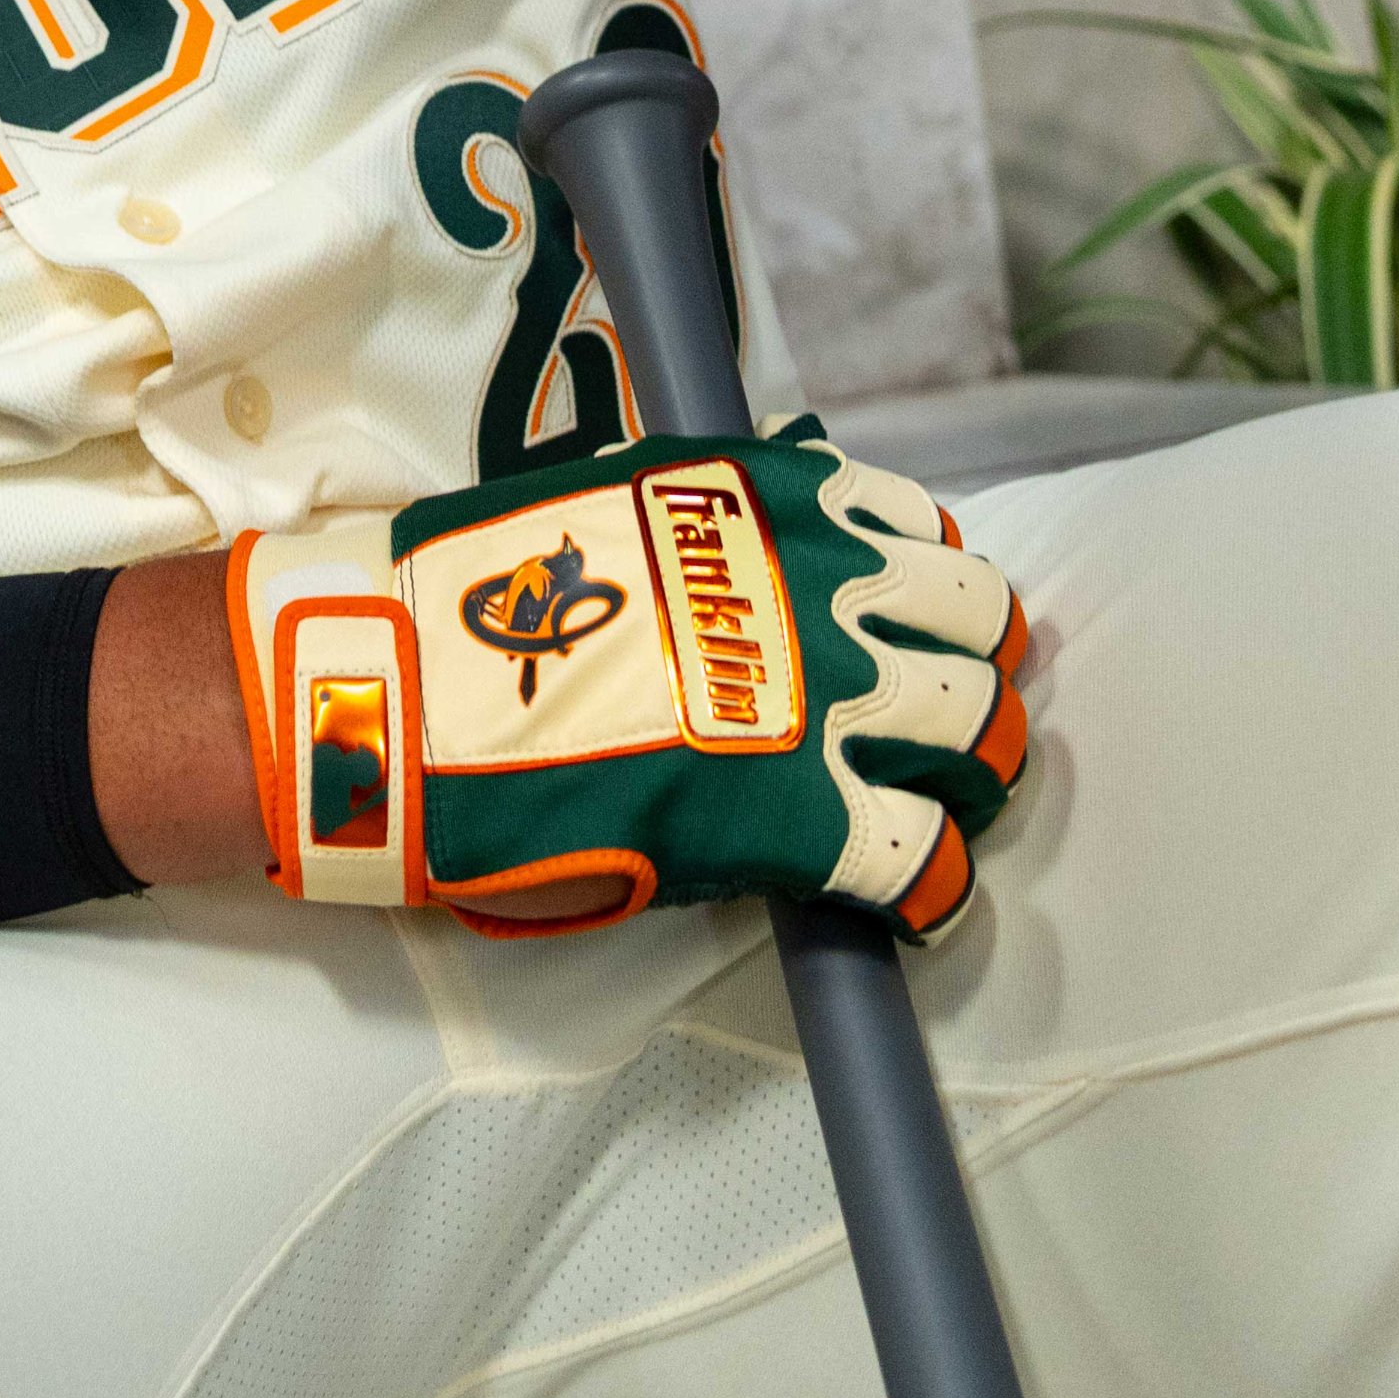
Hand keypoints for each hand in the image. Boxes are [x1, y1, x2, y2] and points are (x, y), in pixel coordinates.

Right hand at [227, 422, 1031, 939]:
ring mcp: (823, 701)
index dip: (925, 578)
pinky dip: (934, 883)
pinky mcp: (804, 816)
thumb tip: (738, 559)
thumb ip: (702, 531)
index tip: (913, 612)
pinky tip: (913, 896)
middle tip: (947, 711)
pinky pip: (925, 858)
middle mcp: (820, 587)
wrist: (417, 688)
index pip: (914, 525)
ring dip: (976, 766)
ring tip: (946, 799)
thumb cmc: (485, 602)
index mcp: (769, 501)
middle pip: (979, 622)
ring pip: (981, 729)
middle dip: (975, 666)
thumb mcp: (612, 510)